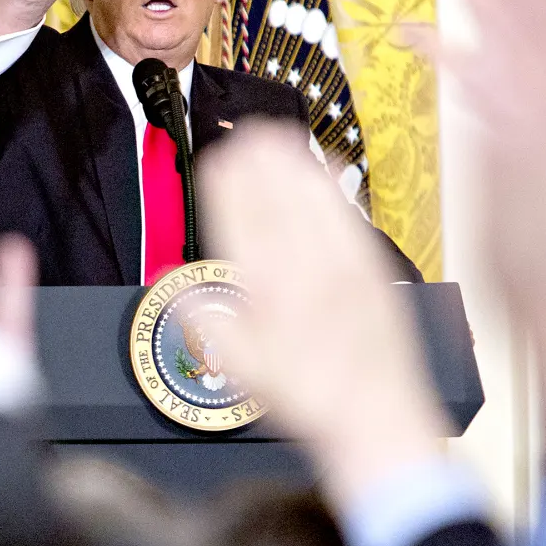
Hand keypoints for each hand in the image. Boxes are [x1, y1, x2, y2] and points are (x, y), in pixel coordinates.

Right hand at [199, 121, 449, 509]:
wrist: (376, 416)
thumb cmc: (310, 395)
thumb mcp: (243, 369)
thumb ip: (205, 322)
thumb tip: (170, 284)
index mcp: (272, 289)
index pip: (244, 221)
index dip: (229, 185)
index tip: (219, 158)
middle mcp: (308, 268)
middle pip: (278, 199)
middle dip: (259, 160)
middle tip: (245, 129)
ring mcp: (343, 264)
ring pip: (313, 198)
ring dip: (293, 162)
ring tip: (277, 132)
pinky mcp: (370, 267)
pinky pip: (347, 212)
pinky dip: (332, 183)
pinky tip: (327, 164)